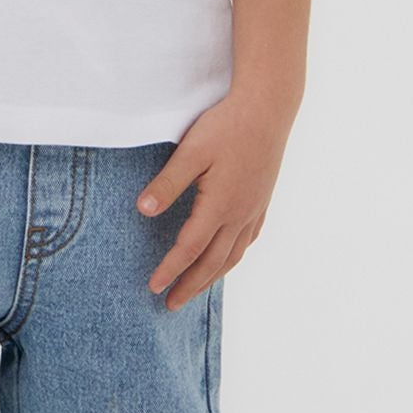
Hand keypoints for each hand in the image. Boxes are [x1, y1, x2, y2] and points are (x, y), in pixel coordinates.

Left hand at [135, 91, 295, 310]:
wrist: (269, 107)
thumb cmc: (228, 125)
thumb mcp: (191, 151)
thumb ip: (168, 182)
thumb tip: (143, 210)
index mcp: (220, 205)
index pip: (190, 248)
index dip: (171, 270)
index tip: (153, 287)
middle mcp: (241, 213)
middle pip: (213, 261)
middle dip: (191, 285)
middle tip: (171, 305)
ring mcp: (255, 208)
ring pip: (234, 254)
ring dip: (213, 276)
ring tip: (197, 290)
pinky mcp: (262, 198)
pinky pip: (248, 239)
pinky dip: (234, 256)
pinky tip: (228, 257)